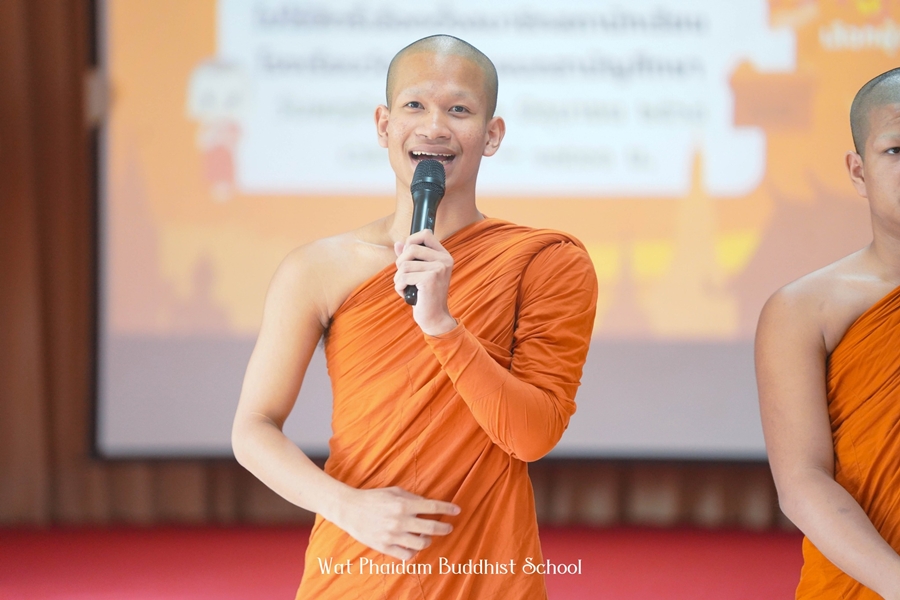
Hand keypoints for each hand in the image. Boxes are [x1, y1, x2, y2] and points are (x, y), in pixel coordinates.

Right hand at [334, 486, 459, 560]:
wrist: (350, 509)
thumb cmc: (373, 497)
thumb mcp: (394, 491)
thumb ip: (412, 498)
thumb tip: (427, 504)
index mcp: (403, 505)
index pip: (432, 508)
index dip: (447, 509)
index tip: (457, 511)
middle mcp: (400, 521)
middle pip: (430, 528)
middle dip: (444, 528)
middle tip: (448, 528)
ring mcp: (392, 536)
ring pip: (421, 544)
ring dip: (428, 540)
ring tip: (427, 537)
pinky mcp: (385, 547)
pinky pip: (406, 555)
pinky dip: (413, 552)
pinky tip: (413, 546)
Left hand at [393, 230, 457, 335]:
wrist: (435, 317)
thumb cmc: (426, 296)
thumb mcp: (419, 273)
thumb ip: (410, 258)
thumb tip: (398, 244)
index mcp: (444, 256)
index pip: (426, 234)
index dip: (411, 241)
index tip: (408, 255)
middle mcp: (444, 260)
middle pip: (411, 248)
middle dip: (401, 263)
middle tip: (405, 276)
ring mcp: (438, 269)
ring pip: (404, 264)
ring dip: (399, 278)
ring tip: (406, 287)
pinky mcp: (430, 279)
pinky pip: (403, 277)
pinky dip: (399, 287)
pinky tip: (407, 293)